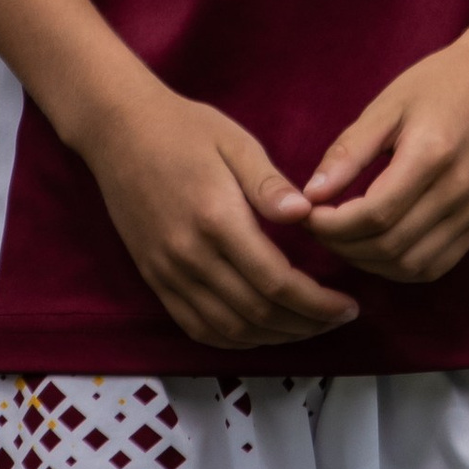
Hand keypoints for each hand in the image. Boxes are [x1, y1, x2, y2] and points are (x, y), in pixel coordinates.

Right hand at [77, 78, 358, 349]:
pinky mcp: (155, 280)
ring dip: (275, 338)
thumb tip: (305, 215)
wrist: (120, 131)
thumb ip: (269, 183)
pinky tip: (261, 332)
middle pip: (258, 313)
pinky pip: (198, 327)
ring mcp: (169, 274)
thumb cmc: (185, 128)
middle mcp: (192, 257)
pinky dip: (234, 340)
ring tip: (310, 327)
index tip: (348, 306)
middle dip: (306, 324)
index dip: (316, 303)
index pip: (276, 282)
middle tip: (340, 319)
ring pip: (230, 329)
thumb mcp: (235, 141)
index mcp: (218, 219)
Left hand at [301, 35, 468, 282]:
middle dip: (343, 245)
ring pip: (410, 265)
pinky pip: (433, 267)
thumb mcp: (387, 105)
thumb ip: (349, 151)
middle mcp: (458, 191)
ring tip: (343, 237)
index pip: (374, 214)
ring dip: (368, 261)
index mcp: (432, 155)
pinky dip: (398, 267)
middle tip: (318, 227)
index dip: (333, 224)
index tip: (307, 213)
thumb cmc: (438, 84)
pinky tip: (377, 247)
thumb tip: (311, 195)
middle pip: (389, 245)